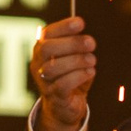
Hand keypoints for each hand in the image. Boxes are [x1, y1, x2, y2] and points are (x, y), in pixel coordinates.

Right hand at [31, 16, 95, 130]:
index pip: (46, 34)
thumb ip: (77, 46)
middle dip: (71, 43)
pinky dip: (79, 76)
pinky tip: (90, 72)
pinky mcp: (54, 97)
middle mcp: (38, 64)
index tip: (80, 23)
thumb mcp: (73, 58)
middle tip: (91, 43)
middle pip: (47, 49)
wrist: (65, 107)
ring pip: (53, 68)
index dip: (63, 27)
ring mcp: (44, 82)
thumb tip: (87, 38)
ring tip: (92, 60)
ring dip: (76, 61)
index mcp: (42, 50)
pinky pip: (63, 85)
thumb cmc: (71, 77)